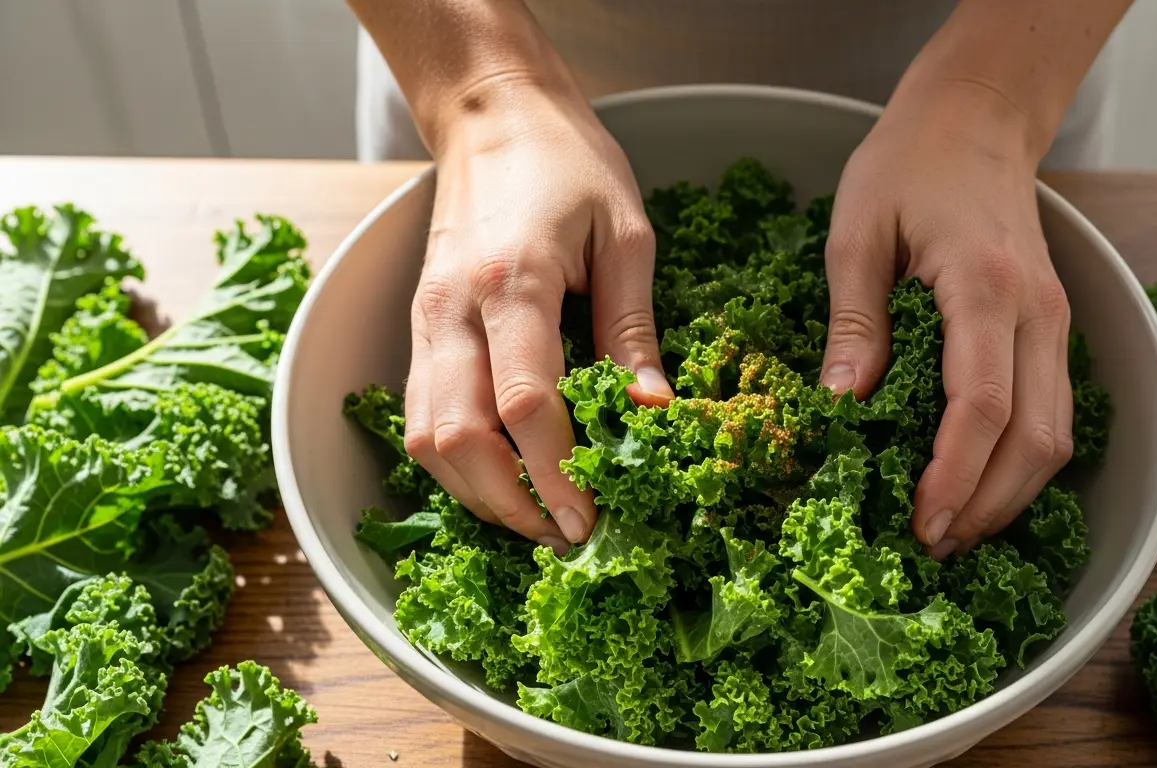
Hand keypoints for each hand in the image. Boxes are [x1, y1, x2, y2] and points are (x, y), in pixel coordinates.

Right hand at [403, 83, 672, 553]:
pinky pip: (421, 415)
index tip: (591, 520)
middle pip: (458, 438)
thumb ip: (633, 329)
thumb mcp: (626, 234)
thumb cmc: (569, 162)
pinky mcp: (418, 327)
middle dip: (511, 504)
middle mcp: (452, 310)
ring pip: (427, 438)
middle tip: (566, 535)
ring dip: (477, 492)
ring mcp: (425, 321)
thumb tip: (649, 414)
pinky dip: (457, 461)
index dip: (557, 474)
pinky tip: (503, 475)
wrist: (491, 113)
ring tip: (537, 516)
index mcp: (511, 282)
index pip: (525, 405)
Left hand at [822, 83, 1073, 558]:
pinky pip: (1052, 413)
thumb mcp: (855, 233)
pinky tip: (977, 485)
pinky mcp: (1053, 328)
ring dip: (1008, 495)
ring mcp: (1055, 321)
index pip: (982, 404)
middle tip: (930, 546)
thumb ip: (854, 323)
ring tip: (951, 530)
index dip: (954, 476)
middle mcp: (1036, 311)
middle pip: (1035, 438)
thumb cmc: (907, 165)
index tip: (919, 522)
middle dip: (986, 505)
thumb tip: (843, 407)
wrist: (977, 118)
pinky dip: (1020, 462)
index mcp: (982, 284)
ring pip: (1056, 436)